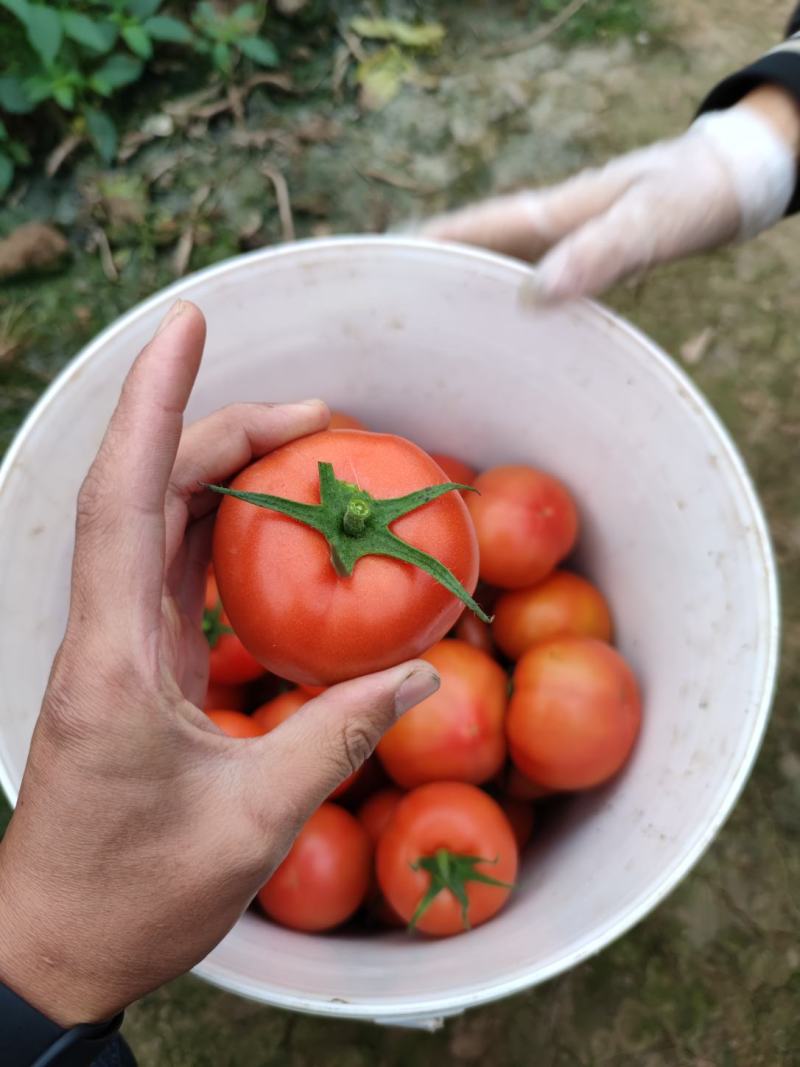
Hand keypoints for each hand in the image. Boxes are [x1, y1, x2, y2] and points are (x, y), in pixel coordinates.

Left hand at [0, 301, 439, 1026]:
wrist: (60, 946)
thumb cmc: (137, 895)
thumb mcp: (256, 822)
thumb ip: (340, 739)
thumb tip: (420, 675)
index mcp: (113, 657)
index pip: (126, 497)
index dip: (155, 403)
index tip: (184, 323)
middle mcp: (104, 633)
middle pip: (150, 493)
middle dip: (222, 431)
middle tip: (320, 418)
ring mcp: (117, 645)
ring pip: (161, 524)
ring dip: (222, 474)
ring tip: (305, 451)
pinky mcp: (136, 665)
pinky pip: (174, 570)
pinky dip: (221, 530)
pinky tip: (272, 524)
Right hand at [422, 87, 798, 299]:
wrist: (729, 181)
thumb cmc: (692, 195)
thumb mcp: (649, 223)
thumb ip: (598, 253)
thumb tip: (535, 295)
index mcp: (550, 214)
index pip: (472, 231)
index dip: (425, 249)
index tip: (381, 270)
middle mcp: (547, 226)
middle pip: (474, 251)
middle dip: (431, 274)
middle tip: (389, 310)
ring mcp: (562, 241)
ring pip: (499, 268)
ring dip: (465, 291)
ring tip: (430, 331)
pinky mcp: (581, 257)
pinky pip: (529, 283)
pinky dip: (506, 304)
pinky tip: (503, 330)